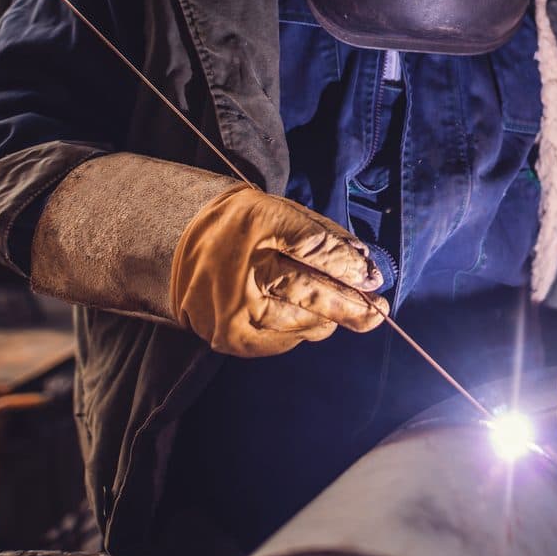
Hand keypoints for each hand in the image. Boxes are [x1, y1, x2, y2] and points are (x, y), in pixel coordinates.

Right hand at [170, 186, 387, 356]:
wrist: (177, 245)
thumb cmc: (242, 227)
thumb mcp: (282, 214)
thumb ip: (326, 237)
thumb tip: (366, 270)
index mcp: (257, 225)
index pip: (314, 248)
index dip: (349, 266)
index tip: (374, 279)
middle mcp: (243, 270)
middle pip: (309, 292)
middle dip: (351, 304)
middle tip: (379, 312)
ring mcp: (234, 309)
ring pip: (301, 322)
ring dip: (326, 318)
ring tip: (335, 308)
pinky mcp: (230, 338)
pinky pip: (283, 342)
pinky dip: (300, 332)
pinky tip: (304, 319)